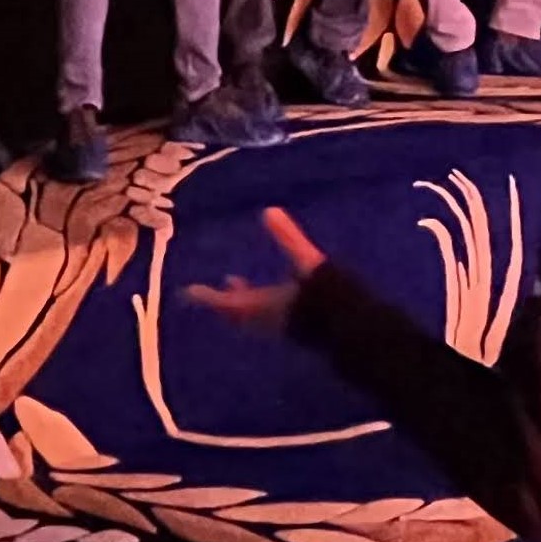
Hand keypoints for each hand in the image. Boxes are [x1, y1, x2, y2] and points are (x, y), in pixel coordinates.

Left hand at [184, 207, 328, 336]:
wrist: (353, 330)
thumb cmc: (326, 297)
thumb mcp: (308, 263)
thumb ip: (289, 239)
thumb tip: (269, 211)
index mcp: (262, 306)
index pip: (226, 302)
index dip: (206, 297)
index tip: (187, 293)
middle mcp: (267, 320)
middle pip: (236, 314)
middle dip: (222, 301)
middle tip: (208, 292)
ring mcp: (282, 328)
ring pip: (252, 318)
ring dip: (240, 303)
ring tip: (236, 284)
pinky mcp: (297, 330)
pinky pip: (267, 319)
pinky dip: (258, 306)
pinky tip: (272, 294)